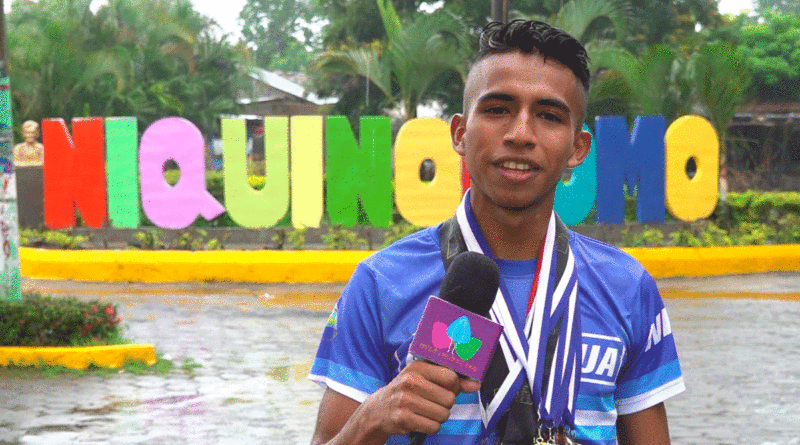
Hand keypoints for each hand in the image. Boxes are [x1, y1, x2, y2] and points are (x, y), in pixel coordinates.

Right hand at [356, 360, 480, 440]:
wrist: (379, 409)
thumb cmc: (409, 391)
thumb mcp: (426, 379)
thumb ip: (453, 381)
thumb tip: (476, 384)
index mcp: (417, 367)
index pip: (451, 377)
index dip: (453, 386)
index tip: (446, 388)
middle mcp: (410, 381)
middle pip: (449, 398)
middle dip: (445, 404)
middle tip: (431, 401)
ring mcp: (405, 400)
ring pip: (443, 414)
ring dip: (438, 416)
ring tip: (425, 410)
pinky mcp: (403, 418)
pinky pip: (433, 426)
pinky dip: (431, 426)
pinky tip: (419, 419)